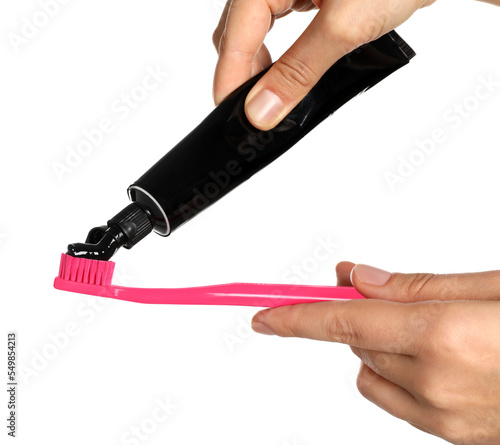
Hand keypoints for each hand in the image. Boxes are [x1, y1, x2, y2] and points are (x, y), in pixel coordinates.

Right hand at [212, 0, 435, 130]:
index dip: (230, 82)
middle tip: (259, 113)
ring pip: (256, 29)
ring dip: (262, 64)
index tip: (231, 118)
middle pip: (238, 33)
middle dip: (244, 75)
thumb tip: (263, 110)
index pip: (235, 37)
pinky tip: (291, 67)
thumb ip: (298, 70)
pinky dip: (280, 50)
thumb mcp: (344, 27)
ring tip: (277, 95)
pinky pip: (277, 21)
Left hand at [251, 262, 499, 443]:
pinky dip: (400, 373)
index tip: (262, 313)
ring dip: (380, 347)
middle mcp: (436, 384)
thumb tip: (358, 279)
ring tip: (429, 329)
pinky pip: (399, 399)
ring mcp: (446, 419)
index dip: (295, 316)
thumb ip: (415, 285)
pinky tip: (438, 357)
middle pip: (356, 344)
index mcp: (443, 336)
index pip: (341, 322)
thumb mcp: (493, 285)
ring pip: (373, 375)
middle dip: (359, 316)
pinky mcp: (456, 436)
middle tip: (377, 292)